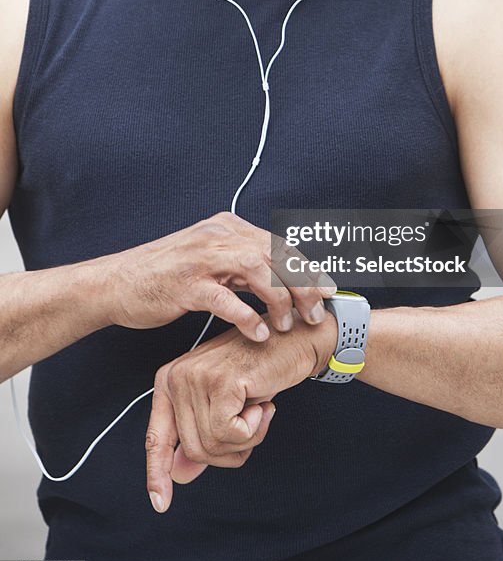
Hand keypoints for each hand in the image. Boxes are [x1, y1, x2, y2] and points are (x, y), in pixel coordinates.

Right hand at [105, 212, 335, 341]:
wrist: (116, 283)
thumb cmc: (166, 277)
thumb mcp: (210, 261)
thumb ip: (242, 264)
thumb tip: (282, 278)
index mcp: (227, 228)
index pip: (279, 244)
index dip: (308, 268)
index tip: (328, 290)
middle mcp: (218, 236)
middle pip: (275, 254)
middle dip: (303, 285)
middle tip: (316, 313)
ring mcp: (201, 258)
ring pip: (257, 269)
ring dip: (280, 299)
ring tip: (288, 325)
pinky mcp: (185, 284)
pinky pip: (225, 299)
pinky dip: (248, 316)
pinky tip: (260, 333)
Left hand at [145, 310, 337, 512]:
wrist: (293, 341)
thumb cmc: (261, 371)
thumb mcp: (227, 406)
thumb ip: (202, 436)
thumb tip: (178, 475)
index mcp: (170, 381)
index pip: (157, 438)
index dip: (158, 473)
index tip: (161, 503)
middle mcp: (176, 377)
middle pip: (192, 449)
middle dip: (228, 450)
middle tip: (252, 423)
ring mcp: (196, 377)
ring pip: (212, 445)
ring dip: (246, 439)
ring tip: (259, 411)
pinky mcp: (221, 381)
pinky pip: (229, 433)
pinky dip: (253, 429)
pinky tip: (263, 405)